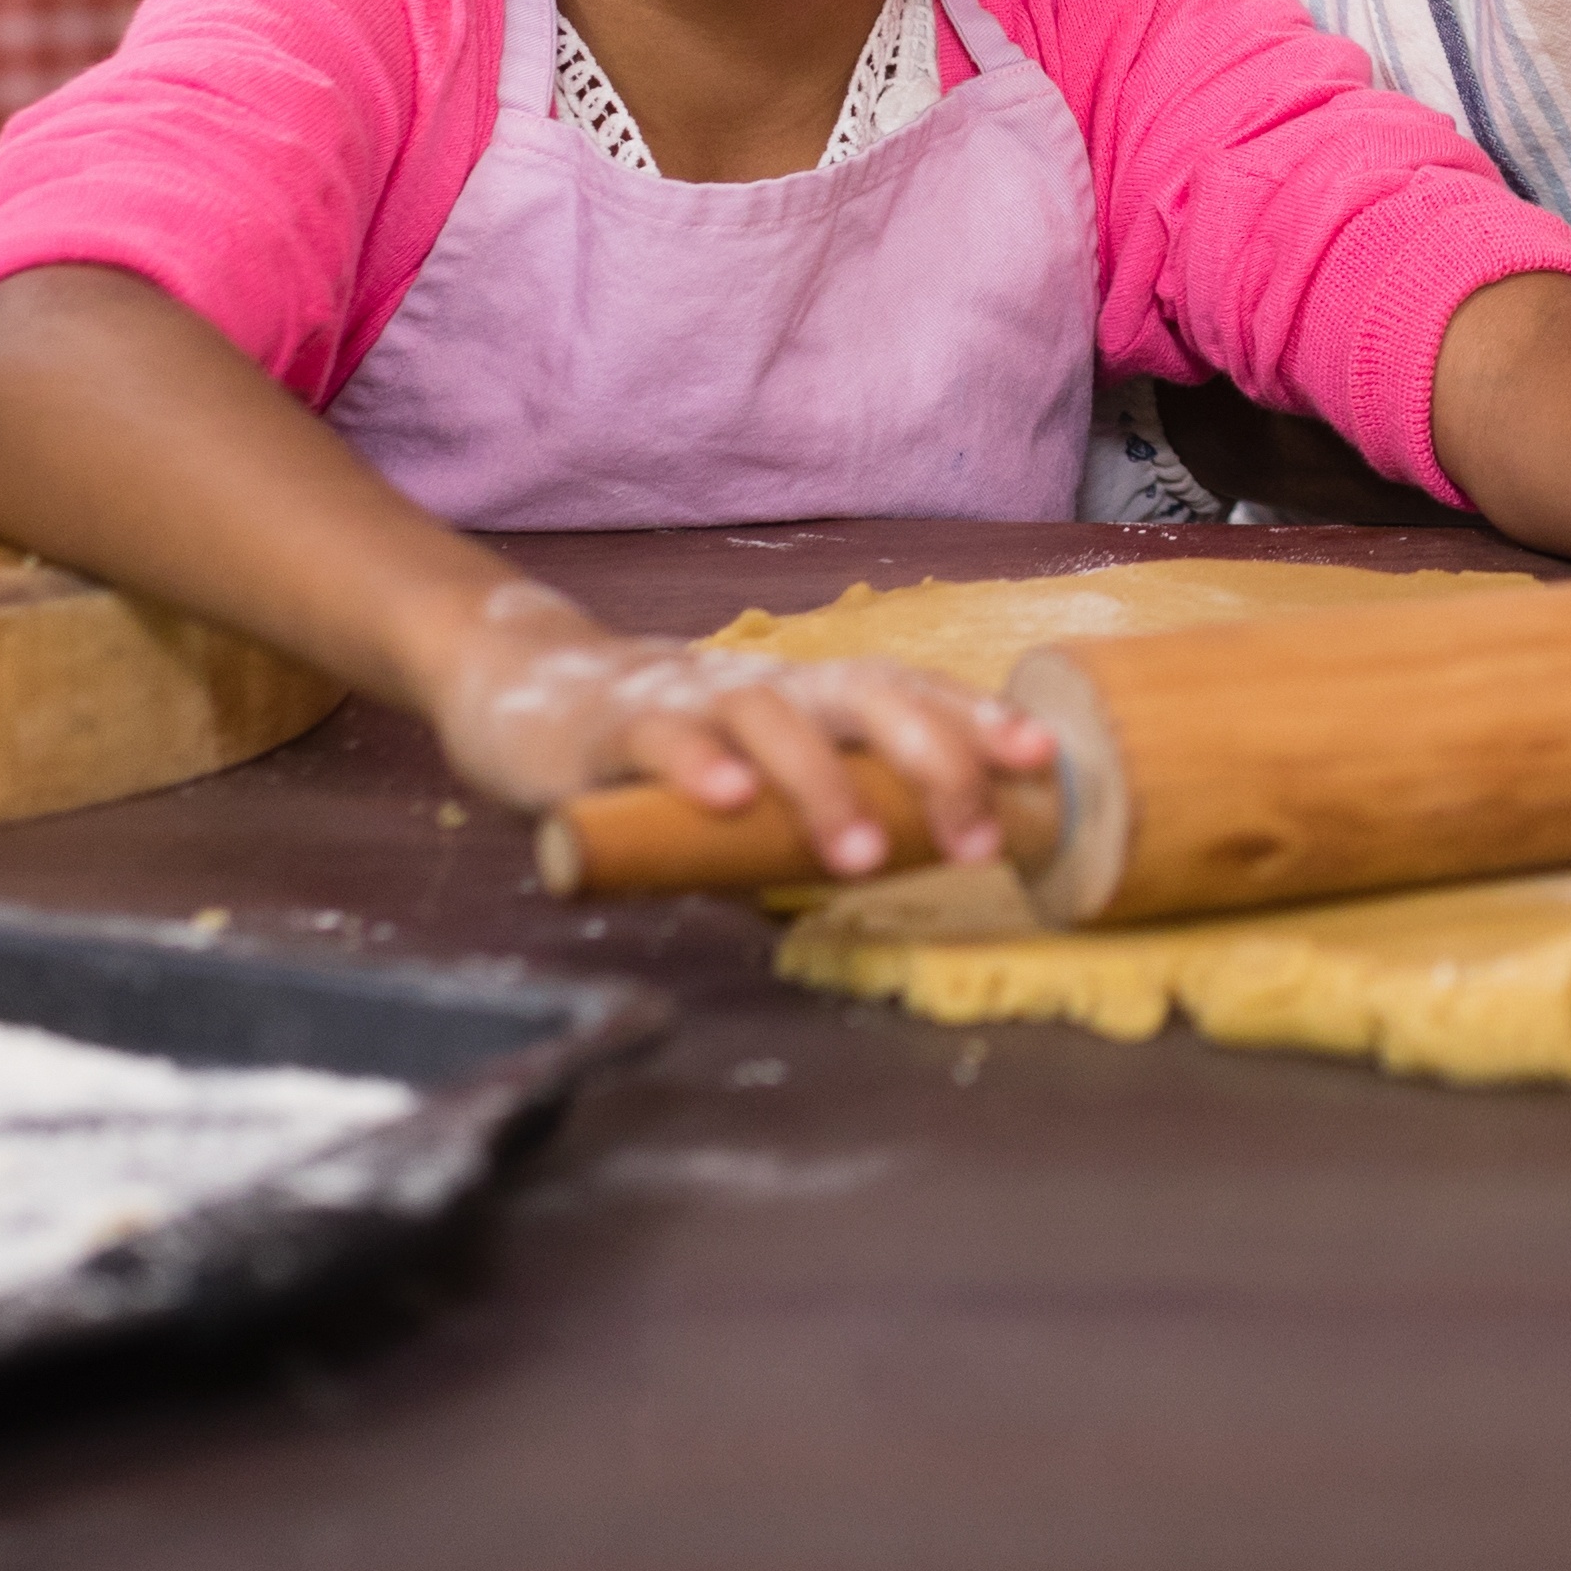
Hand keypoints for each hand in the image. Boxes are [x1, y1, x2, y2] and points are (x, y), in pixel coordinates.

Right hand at [420, 579, 1049, 881]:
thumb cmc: (665, 753)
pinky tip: (730, 801)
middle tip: (975, 835)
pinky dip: (699, 765)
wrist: (525, 691)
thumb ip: (804, 832)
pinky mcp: (616, 723)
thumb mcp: (753, 789)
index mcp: (810, 699)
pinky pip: (663, 738)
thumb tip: (887, 886)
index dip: (980, 721)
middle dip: (933, 757)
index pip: (911, 696)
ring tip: (861, 855)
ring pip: (773, 717)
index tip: (1045, 763)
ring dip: (824, 782)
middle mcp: (766, 684)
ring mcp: (692, 697)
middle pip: (865, 695)